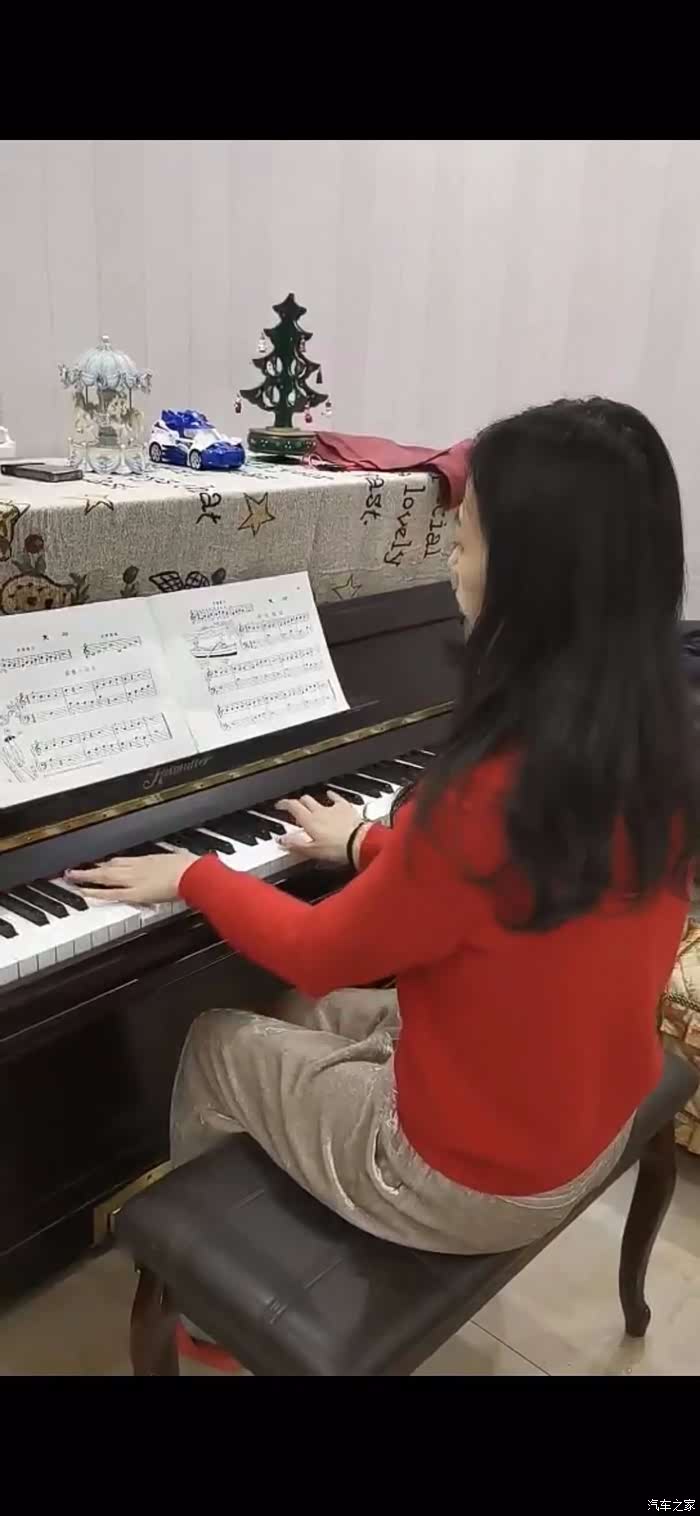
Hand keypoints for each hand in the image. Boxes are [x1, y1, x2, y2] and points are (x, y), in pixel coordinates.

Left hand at [65, 850, 196, 904]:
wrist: (192, 874)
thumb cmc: (189, 867)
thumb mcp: (177, 859)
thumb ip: (169, 862)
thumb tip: (172, 862)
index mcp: (146, 859)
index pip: (120, 860)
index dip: (106, 863)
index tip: (97, 864)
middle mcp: (136, 867)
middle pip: (108, 866)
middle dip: (90, 868)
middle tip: (73, 869)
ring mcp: (133, 879)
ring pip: (104, 876)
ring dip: (86, 876)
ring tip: (72, 877)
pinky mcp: (135, 892)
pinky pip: (111, 892)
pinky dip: (96, 892)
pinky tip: (84, 892)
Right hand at [276, 791, 361, 865]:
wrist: (360, 843)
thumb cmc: (338, 849)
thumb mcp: (313, 851)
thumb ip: (296, 845)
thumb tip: (282, 841)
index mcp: (309, 821)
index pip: (293, 806)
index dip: (284, 804)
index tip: (280, 805)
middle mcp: (320, 811)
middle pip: (305, 800)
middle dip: (299, 802)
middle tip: (296, 807)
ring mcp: (334, 808)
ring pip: (319, 798)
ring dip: (314, 800)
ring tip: (311, 802)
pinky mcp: (346, 808)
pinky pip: (337, 798)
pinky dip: (332, 796)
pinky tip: (332, 795)